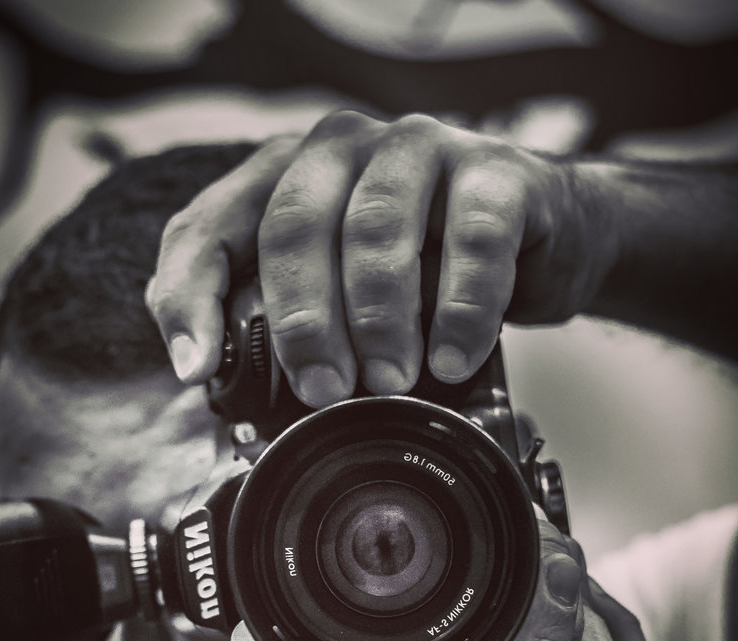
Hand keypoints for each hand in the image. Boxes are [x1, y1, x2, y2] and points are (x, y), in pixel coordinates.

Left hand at [146, 110, 617, 404]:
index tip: (198, 371)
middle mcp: (344, 149)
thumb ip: (293, 327)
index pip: (208, 227)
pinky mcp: (498, 173)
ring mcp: (421, 150)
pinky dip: (460, 309)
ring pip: (376, 227)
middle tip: (321, 392)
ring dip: (377, 318)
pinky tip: (452, 359)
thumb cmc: (431, 273)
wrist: (546, 241)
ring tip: (389, 383)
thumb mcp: (347, 299)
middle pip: (293, 225)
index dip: (191, 298)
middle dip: (301, 321)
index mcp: (286, 178)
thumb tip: (234, 395)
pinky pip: (473, 240)